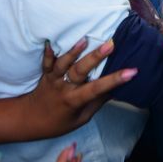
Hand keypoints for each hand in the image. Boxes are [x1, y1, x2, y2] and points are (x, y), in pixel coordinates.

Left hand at [20, 38, 137, 137]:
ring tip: (85, 39)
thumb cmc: (58, 122)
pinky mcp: (45, 73)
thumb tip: (115, 89)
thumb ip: (96, 103)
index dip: (114, 80)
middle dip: (95, 57)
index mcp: (74, 100)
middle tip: (111, 44)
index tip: (132, 71)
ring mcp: (53, 79)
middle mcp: (64, 87)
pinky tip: (50, 41)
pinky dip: (47, 52)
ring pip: (63, 64)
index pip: (97, 89)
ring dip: (73, 51)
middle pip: (80, 71)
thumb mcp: (81, 119)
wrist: (30, 120)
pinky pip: (45, 62)